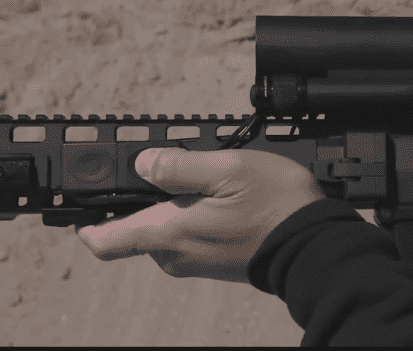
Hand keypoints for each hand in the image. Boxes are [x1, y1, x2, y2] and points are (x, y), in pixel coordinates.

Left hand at [76, 147, 324, 283]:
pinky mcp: (214, 261)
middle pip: (135, 226)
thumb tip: (142, 163)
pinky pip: (189, 235)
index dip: (85, 220)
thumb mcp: (229, 168)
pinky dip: (195, 214)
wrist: (315, 245)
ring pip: (164, 228)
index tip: (86, 197)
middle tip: (179, 165)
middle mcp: (175, 254)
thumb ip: (179, 165)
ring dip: (176, 202)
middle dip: (146, 196)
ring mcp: (195, 261)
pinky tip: (226, 195)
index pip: (102, 240)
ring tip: (213, 177)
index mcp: (168, 232)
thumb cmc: (277, 207)